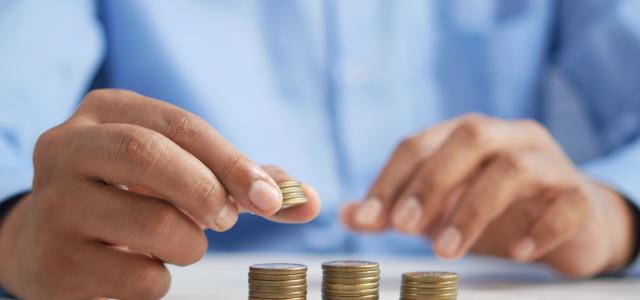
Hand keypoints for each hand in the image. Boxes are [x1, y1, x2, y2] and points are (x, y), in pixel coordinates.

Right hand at [0, 89, 320, 298]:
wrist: (55, 240)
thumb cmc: (133, 196)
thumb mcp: (178, 171)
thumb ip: (242, 181)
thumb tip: (309, 200)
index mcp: (107, 112)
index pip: (180, 125)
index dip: (233, 161)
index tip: (272, 198)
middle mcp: (69, 147)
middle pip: (150, 155)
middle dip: (207, 191)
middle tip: (226, 220)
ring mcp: (54, 204)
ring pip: (153, 225)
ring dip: (190, 245)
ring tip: (180, 243)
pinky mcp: (55, 259)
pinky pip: (137, 278)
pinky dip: (161, 279)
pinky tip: (144, 267)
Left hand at [342, 114, 635, 276]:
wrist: (570, 222)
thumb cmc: (496, 209)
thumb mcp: (440, 208)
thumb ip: (396, 209)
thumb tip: (347, 215)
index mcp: (467, 135)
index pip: (419, 144)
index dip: (390, 179)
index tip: (367, 218)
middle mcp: (508, 137)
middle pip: (468, 138)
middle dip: (430, 183)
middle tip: (403, 227)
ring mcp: (548, 162)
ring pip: (513, 168)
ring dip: (473, 209)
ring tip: (447, 250)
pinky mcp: (579, 195)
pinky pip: (565, 204)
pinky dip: (539, 228)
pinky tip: (517, 252)